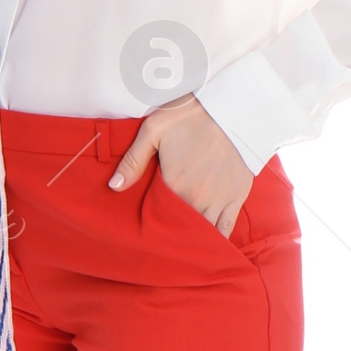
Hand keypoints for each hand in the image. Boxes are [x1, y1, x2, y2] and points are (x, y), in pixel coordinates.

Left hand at [107, 96, 253, 235]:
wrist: (231, 106)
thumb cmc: (189, 116)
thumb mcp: (153, 131)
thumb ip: (133, 161)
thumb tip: (114, 186)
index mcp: (173, 185)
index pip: (159, 217)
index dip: (153, 225)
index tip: (148, 230)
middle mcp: (196, 198)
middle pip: (181, 229)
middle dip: (173, 235)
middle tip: (165, 240)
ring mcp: (218, 199)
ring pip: (204, 232)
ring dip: (193, 239)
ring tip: (184, 243)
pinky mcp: (237, 196)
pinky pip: (227, 227)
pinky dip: (218, 238)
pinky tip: (210, 244)